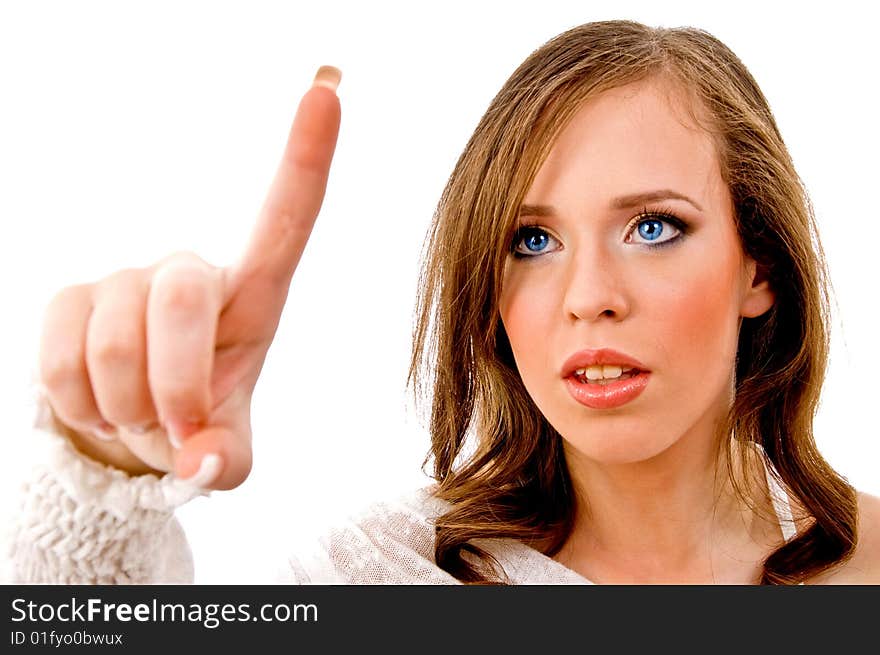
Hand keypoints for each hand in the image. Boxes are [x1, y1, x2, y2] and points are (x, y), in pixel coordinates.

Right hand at [37, 66, 341, 489]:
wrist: (131, 431)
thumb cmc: (198, 424)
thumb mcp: (227, 450)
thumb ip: (226, 461)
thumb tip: (201, 464)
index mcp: (253, 297)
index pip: (285, 219)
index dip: (306, 156)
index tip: (328, 91)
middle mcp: (190, 272)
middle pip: (180, 300)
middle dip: (174, 388)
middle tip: (176, 431)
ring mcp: (125, 279)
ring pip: (115, 346)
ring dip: (127, 410)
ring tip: (139, 420)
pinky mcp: (68, 298)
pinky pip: (61, 362)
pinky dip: (82, 409)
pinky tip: (101, 408)